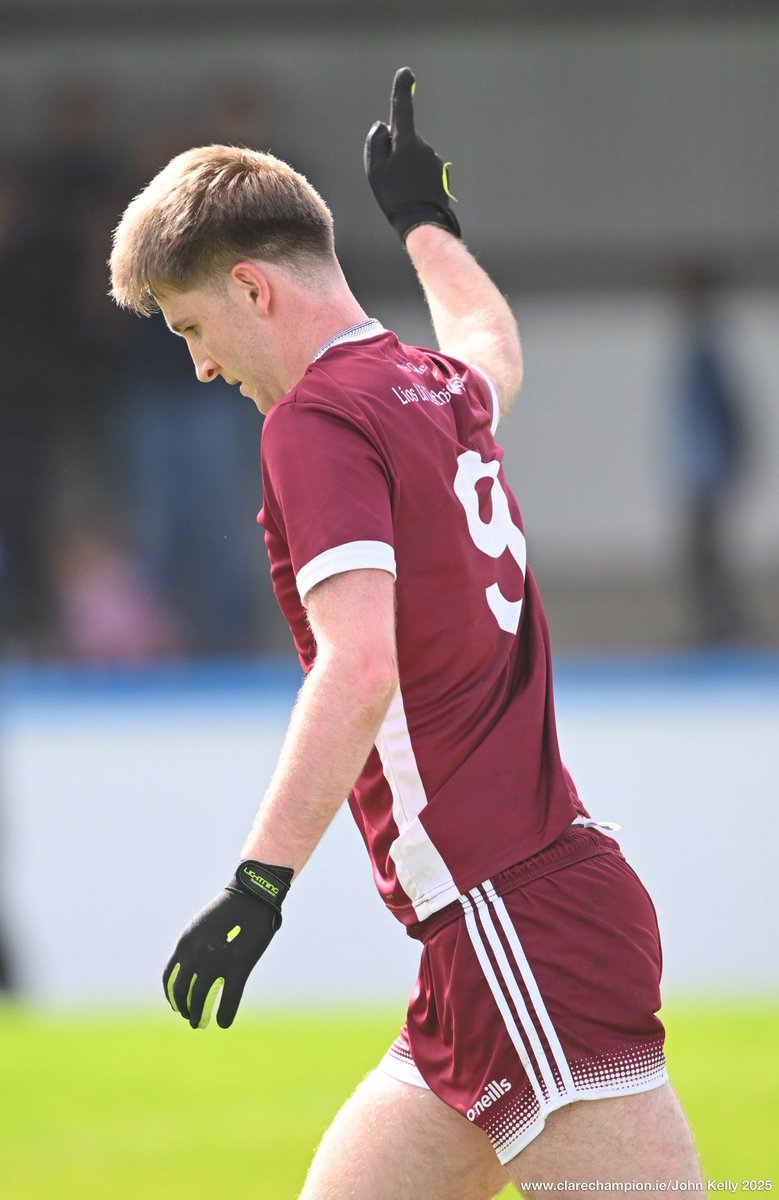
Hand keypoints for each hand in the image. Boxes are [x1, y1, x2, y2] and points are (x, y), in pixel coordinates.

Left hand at [162, 860, 292, 1028]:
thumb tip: (191, 970)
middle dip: (183, 1009)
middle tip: (189, 1017)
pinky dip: (225, 1015)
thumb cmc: (230, 909)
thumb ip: (194, 946)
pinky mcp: (239, 966)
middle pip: (182, 992)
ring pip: (201, 999)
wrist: (253, 894)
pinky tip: (223, 1023)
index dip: (171, 995)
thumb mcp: (202, 924)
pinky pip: (229, 1000)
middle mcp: (196, 955)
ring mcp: (217, 962)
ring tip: (200, 1022)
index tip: (175, 1004)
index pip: (169, 977)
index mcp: (185, 943)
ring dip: (198, 1016)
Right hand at [364, 66, 460, 243]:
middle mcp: (424, 146)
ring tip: (403, 191)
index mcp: (407, 142)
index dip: (402, 89)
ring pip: (414, 156)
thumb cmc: (394, 197)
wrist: (422, 223)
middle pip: (404, 139)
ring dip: (406, 168)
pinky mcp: (440, 173)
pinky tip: (413, 195)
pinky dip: (416, 178)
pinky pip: (423, 169)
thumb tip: (383, 126)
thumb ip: (376, 143)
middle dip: (396, 152)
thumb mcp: (375, 171)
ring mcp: (434, 160)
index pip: (403, 109)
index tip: (405, 73)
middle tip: (390, 180)